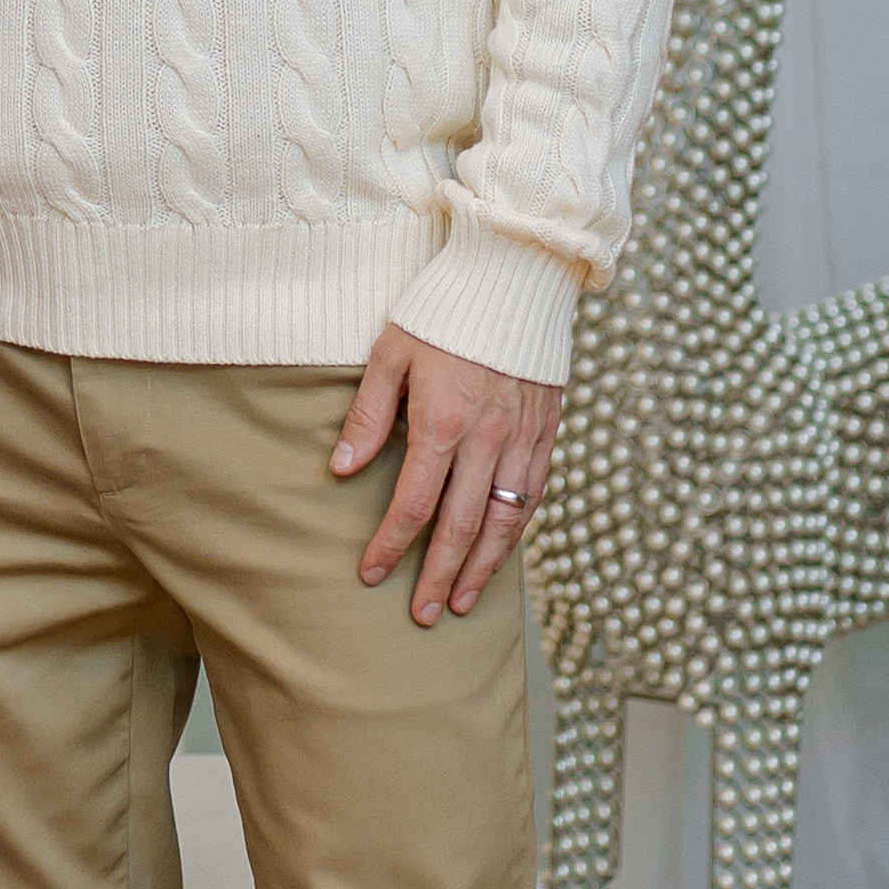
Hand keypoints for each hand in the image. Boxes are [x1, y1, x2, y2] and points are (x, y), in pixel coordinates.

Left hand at [332, 331, 562, 624]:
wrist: (516, 274)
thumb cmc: (444, 309)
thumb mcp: (391, 352)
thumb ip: (368, 416)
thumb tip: (340, 470)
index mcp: (444, 422)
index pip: (413, 503)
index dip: (392, 544)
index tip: (373, 574)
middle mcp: (488, 440)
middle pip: (462, 527)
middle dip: (438, 575)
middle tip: (420, 614)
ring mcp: (523, 439)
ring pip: (504, 521)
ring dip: (482, 568)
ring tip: (460, 601)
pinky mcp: (547, 431)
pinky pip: (533, 495)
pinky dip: (516, 532)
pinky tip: (500, 553)